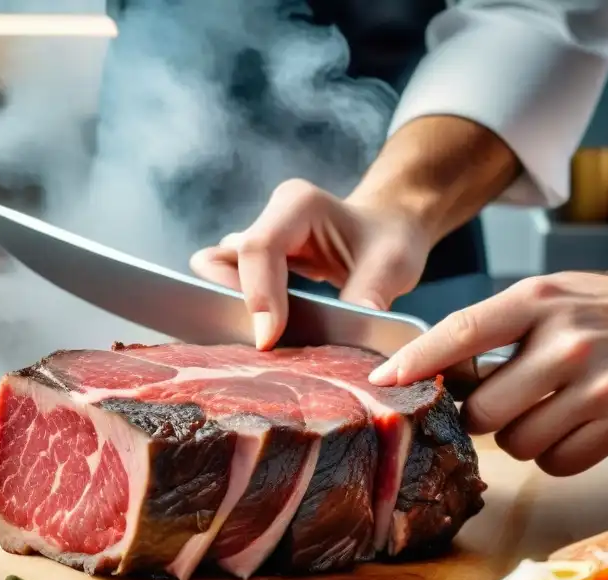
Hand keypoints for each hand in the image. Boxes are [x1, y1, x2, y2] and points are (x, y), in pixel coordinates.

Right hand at [189, 178, 431, 349]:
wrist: (389, 228)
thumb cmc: (391, 239)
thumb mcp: (393, 265)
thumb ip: (367, 298)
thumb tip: (342, 346)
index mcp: (298, 205)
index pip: (258, 248)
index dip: (258, 296)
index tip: (268, 340)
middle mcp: (268, 219)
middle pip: (220, 262)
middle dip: (234, 304)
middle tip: (263, 342)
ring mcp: (255, 240)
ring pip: (214, 274)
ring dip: (230, 309)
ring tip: (263, 341)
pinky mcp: (252, 265)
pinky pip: (225, 288)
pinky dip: (237, 314)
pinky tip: (266, 338)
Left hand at [368, 224, 607, 475]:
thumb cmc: (605, 308)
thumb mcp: (545, 296)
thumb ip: (492, 328)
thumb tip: (432, 369)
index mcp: (535, 302)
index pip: (459, 333)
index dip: (415, 361)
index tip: (381, 380)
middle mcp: (563, 342)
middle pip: (482, 411)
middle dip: (481, 416)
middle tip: (501, 401)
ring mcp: (595, 385)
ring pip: (517, 443)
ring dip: (519, 437)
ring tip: (545, 410)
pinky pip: (557, 463)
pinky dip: (554, 454)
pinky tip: (571, 426)